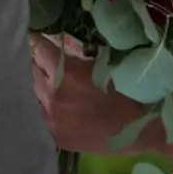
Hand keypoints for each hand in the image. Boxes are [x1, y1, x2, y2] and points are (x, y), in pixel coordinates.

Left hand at [31, 36, 152, 154]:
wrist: (140, 128)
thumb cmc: (126, 90)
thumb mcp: (102, 64)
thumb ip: (77, 58)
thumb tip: (61, 49)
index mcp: (65, 73)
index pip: (40, 50)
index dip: (38, 42)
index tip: (37, 38)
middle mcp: (52, 94)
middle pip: (32, 71)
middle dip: (38, 63)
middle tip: (42, 58)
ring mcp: (51, 118)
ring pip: (34, 94)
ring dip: (39, 85)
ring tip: (45, 80)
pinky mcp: (55, 136)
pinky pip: (40, 116)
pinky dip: (44, 106)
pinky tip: (51, 103)